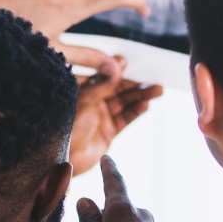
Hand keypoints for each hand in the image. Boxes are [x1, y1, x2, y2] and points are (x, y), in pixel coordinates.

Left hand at [71, 59, 162, 174]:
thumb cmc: (66, 128)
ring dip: (141, 96)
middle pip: (118, 88)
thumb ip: (103, 84)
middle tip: (153, 77)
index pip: (103, 75)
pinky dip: (136, 112)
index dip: (116, 68)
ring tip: (158, 90)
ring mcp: (101, 117)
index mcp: (82, 91)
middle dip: (135, 83)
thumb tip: (119, 64)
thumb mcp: (85, 101)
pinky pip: (125, 119)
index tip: (129, 62)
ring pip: (125, 103)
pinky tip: (146, 105)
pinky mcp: (108, 131)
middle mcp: (93, 102)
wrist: (64, 159)